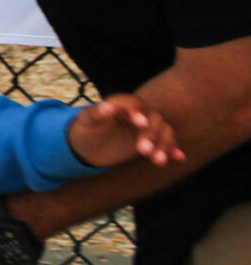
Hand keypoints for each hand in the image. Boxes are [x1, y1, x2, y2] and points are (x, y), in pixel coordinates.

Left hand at [68, 93, 184, 167]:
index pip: (133, 103)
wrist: (90, 146)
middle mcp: (136, 113)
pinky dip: (172, 149)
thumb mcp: (85, 122)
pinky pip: (166, 142)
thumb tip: (104, 107)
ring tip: (158, 161)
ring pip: (163, 130)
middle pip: (152, 118)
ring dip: (164, 144)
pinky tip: (179, 157)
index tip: (141, 124)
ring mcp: (146, 126)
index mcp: (120, 104)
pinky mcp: (151, 139)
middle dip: (151, 134)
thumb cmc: (85, 130)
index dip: (138, 111)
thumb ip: (94, 113)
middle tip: (143, 151)